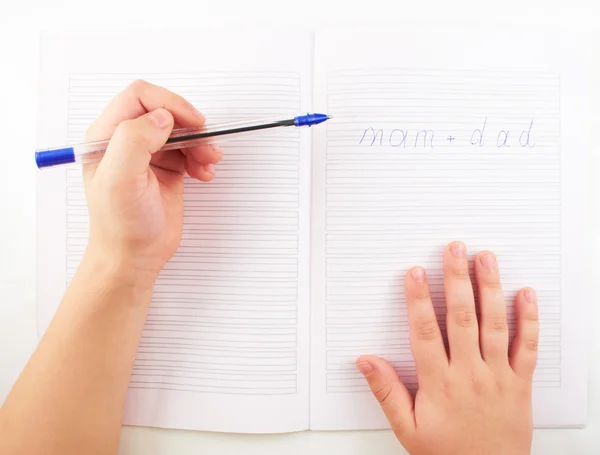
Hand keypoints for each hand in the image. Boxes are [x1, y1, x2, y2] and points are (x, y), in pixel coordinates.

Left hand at [82, 80, 221, 287]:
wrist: (135, 257)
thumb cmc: (121, 225)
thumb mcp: (120, 180)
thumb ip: (135, 140)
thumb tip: (162, 118)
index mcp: (107, 136)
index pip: (139, 97)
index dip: (169, 103)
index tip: (191, 123)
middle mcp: (127, 141)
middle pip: (165, 111)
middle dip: (190, 125)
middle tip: (205, 145)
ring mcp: (149, 155)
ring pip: (181, 131)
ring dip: (200, 143)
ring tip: (209, 162)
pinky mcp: (167, 169)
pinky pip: (189, 151)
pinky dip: (202, 159)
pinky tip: (205, 174)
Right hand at [357, 242, 538, 454]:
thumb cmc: (446, 454)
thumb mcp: (407, 428)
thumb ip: (386, 392)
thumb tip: (365, 361)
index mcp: (440, 383)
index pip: (425, 332)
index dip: (418, 299)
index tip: (415, 273)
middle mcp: (470, 373)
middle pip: (461, 318)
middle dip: (457, 279)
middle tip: (454, 250)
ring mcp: (498, 376)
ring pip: (495, 325)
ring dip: (490, 288)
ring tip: (486, 259)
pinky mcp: (520, 382)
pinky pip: (528, 347)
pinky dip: (529, 319)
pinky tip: (526, 294)